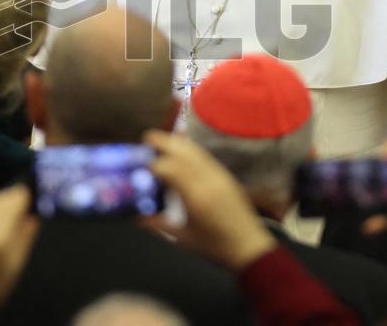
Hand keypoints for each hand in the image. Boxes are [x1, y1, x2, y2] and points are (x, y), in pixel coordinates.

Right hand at [143, 130, 275, 270]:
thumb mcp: (183, 238)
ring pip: (196, 151)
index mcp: (196, 196)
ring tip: (161, 141)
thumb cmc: (215, 247)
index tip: (139, 164)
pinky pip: (205, 157)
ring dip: (177, 143)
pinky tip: (182, 152)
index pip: (171, 168)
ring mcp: (220, 176)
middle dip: (164, 142)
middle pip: (184, 152)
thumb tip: (136, 217)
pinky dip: (190, 150)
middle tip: (147, 137)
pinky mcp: (226, 177)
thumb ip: (157, 225)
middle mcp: (208, 180)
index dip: (153, 163)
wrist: (250, 248)